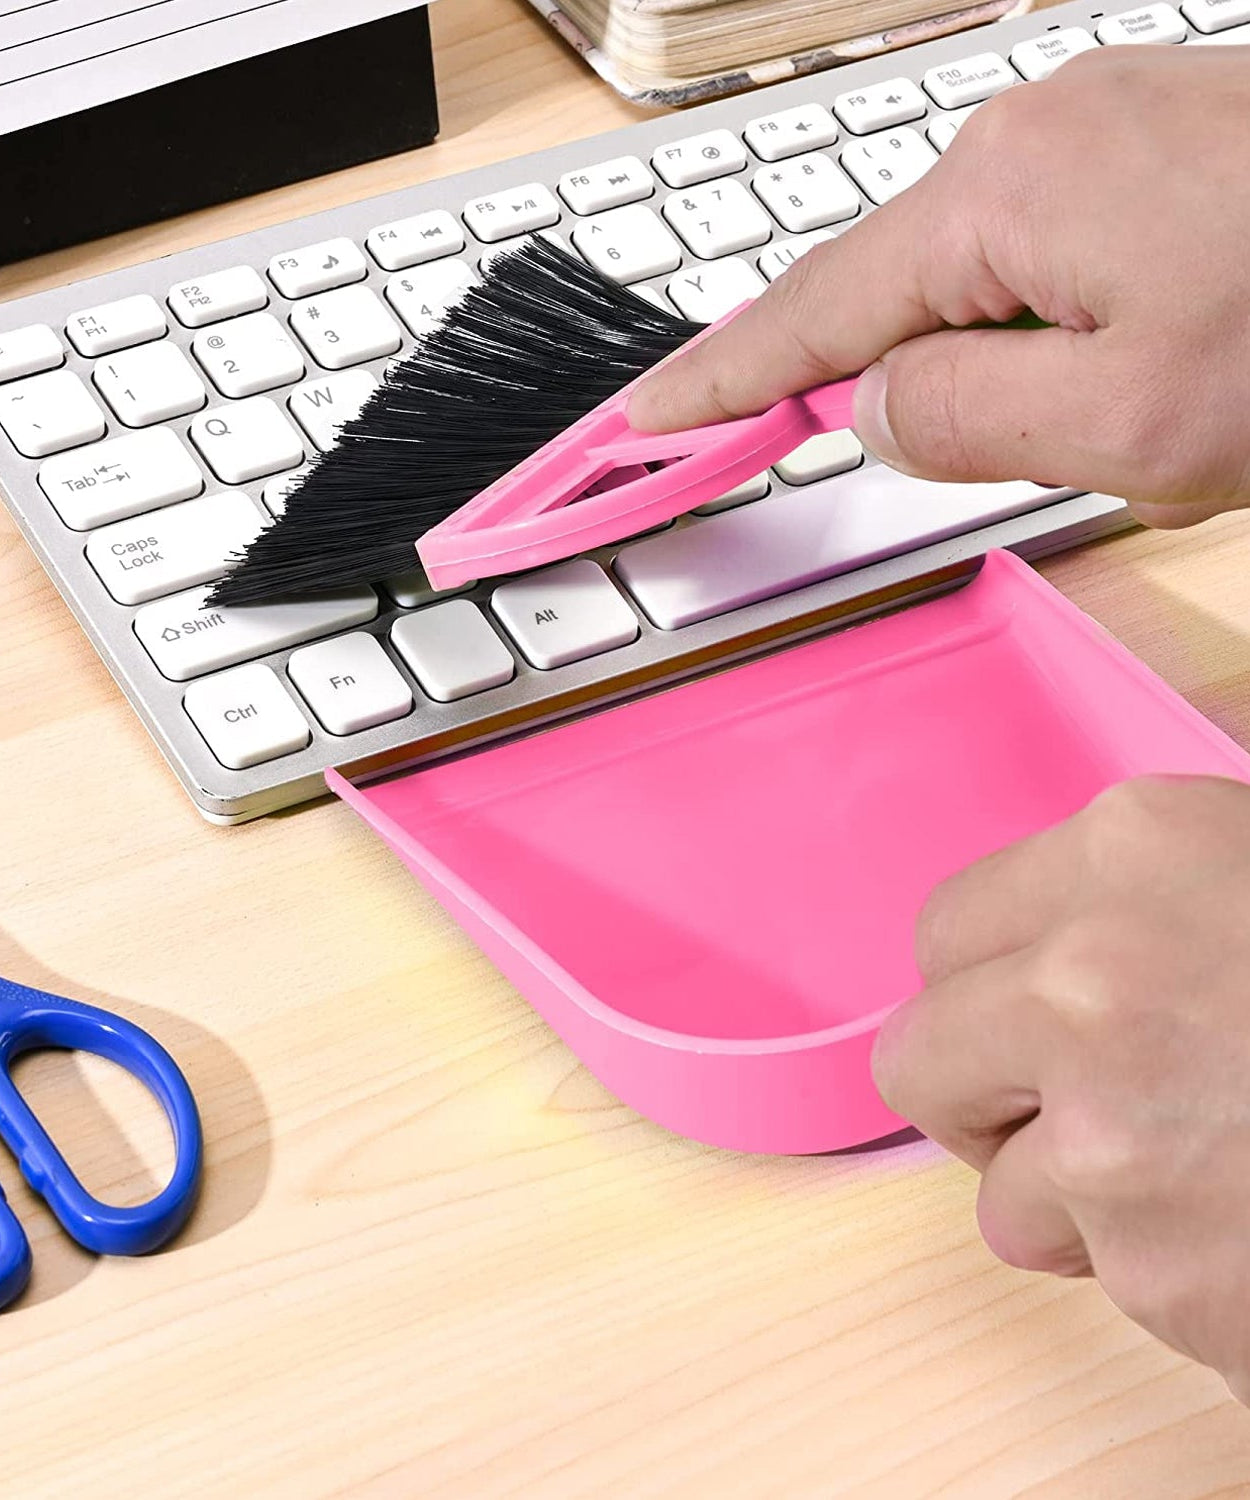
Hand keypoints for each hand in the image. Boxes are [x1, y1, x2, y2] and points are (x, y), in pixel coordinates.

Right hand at [628, 48, 1249, 527]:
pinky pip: (1069, 255)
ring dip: (1048, 376)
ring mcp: (1104, 124)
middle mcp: (1036, 135)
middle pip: (908, 298)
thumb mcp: (1128, 429)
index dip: (720, 381)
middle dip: (950, 398)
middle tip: (1056, 453)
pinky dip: (1093, 334)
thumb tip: (872, 407)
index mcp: (1000, 198)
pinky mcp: (1163, 138)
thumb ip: (962, 423)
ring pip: (1001, 287)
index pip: (808, 312)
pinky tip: (1191, 358)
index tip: (645, 419)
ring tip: (1179, 411)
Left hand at [871, 775, 1249, 1400]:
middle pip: (923, 1057)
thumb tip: (1060, 941)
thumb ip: (1153, 897)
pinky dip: (1163, 1271)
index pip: (945, 930)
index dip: (984, 984)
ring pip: (1002, 1193)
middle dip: (983, 1094)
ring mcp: (1114, 1133)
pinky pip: (1105, 1277)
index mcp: (1132, 852)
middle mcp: (1091, 980)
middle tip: (1060, 1109)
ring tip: (1197, 1177)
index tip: (1018, 1014)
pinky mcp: (1162, 1270)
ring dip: (1075, 1201)